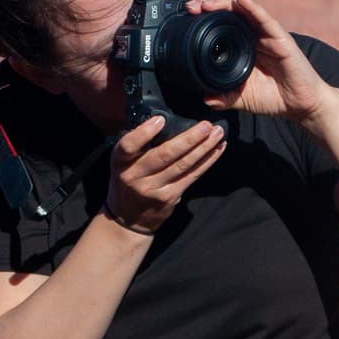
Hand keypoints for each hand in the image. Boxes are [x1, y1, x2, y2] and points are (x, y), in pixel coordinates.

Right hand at [105, 114, 225, 232]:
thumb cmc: (127, 181)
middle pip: (164, 155)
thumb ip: (137, 144)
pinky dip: (207, 161)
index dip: (144, 132)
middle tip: (206, 125)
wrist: (128, 219)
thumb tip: (164, 119)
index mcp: (121, 162)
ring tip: (217, 133)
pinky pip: (191, 176)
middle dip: (189, 138)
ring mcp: (153, 189)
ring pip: (182, 165)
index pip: (129, 145)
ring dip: (203, 148)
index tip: (161, 119)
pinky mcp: (169, 197)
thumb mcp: (122, 162)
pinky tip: (217, 149)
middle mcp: (135, 176)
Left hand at [185, 0, 338, 123]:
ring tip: (206, 3)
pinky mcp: (280, 38)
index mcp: (243, 47)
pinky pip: (264, 19)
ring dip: (223, 4)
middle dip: (208, 7)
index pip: (221, 26)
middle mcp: (253, 37)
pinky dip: (252, 7)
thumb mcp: (243, 99)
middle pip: (229, 13)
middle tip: (191, 8)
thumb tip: (205, 98)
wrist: (300, 105)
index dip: (204, 19)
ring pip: (243, 11)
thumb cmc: (275, 97)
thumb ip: (224, 97)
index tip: (187, 18)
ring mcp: (267, 35)